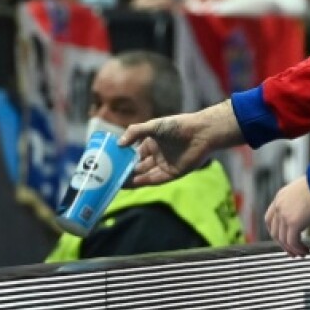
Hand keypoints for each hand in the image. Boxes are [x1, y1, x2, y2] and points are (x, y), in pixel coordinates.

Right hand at [121, 101, 242, 185]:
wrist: (200, 133)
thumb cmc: (177, 126)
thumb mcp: (153, 126)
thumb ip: (135, 132)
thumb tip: (118, 144)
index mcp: (151, 143)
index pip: (133, 154)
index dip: (122, 159)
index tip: (109, 164)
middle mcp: (156, 155)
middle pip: (137, 166)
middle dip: (124, 172)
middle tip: (109, 177)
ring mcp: (164, 165)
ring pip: (144, 174)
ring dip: (131, 179)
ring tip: (115, 183)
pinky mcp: (172, 174)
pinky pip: (154, 179)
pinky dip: (142, 182)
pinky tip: (130, 183)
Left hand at [265, 176, 309, 257]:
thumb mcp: (302, 191)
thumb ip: (297, 201)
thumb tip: (304, 211)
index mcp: (279, 197)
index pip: (269, 219)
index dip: (275, 232)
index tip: (283, 239)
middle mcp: (279, 206)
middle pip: (274, 232)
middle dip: (283, 245)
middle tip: (293, 251)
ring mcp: (284, 215)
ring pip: (283, 240)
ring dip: (293, 250)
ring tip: (302, 254)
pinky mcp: (294, 223)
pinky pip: (292, 242)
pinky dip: (298, 249)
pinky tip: (306, 251)